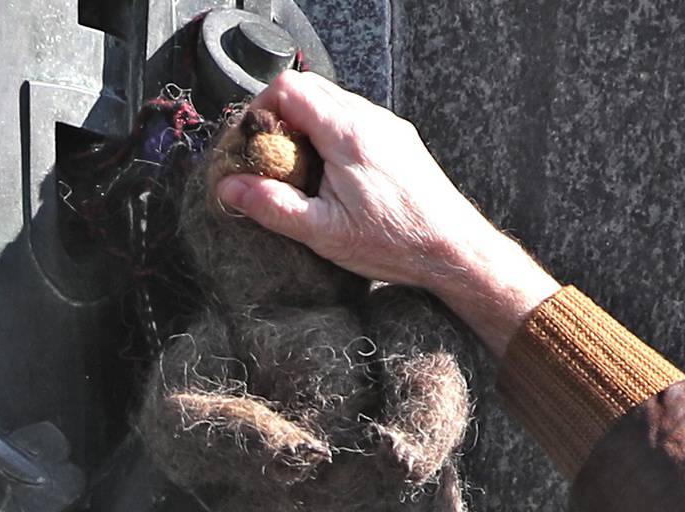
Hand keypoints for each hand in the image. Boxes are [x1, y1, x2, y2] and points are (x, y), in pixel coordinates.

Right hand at [214, 71, 558, 354]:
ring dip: (308, 124)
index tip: (255, 141)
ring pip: (335, 101)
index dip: (262, 108)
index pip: (290, 88)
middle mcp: (370, 119)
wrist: (453, 250)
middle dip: (282, 116)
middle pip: (311, 88)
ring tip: (302, 169)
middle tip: (273, 156)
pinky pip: (356, 118)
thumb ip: (272, 205)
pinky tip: (333, 174)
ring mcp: (388, 126)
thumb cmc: (395, 243)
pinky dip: (333, 132)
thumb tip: (231, 188)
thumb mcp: (322, 232)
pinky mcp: (400, 139)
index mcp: (347, 134)